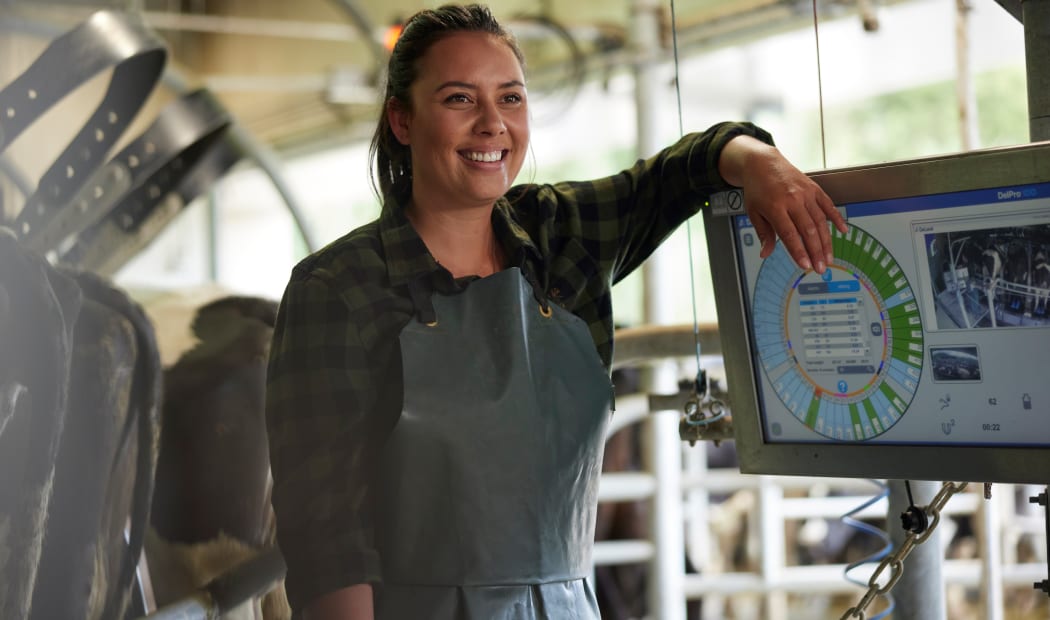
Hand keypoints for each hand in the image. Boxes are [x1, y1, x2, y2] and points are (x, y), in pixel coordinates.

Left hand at [719, 136, 847, 272]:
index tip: (805, 265)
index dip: (798, 251)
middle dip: (815, 252)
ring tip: (829, 258)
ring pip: (820, 221)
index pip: (789, 234)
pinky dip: (836, 219)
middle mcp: (792, 199)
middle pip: (808, 230)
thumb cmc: (757, 189)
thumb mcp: (753, 212)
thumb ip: (763, 233)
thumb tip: (765, 253)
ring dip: (826, 242)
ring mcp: (805, 193)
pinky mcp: (814, 188)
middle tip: (820, 268)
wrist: (763, 162)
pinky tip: (843, 232)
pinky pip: (828, 205)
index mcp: (775, 207)